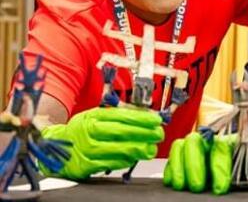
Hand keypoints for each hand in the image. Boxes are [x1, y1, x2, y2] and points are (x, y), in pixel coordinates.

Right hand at [40, 107, 163, 179]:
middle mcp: (89, 131)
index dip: (141, 118)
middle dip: (143, 133)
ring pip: (117, 149)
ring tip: (151, 148)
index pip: (121, 116)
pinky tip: (134, 158)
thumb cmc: (81, 130)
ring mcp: (87, 149)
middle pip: (121, 132)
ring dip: (137, 149)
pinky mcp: (85, 165)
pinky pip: (109, 164)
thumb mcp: (95, 117)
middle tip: (158, 134)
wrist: (54, 147)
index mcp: (93, 116)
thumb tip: (144, 118)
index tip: (156, 120)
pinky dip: (124, 161)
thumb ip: (117, 117)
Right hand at [163, 131, 247, 194]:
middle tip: (198, 186)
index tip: (221, 187)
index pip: (219, 147)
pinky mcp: (185, 159)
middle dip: (194, 164)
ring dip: (179, 165)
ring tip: (182, 185)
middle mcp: (210, 141)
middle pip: (195, 142)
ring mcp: (196, 149)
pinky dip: (171, 168)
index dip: (219, 167)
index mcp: (229, 139)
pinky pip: (173, 158)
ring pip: (181, 147)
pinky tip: (173, 181)